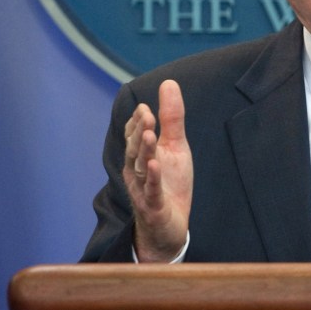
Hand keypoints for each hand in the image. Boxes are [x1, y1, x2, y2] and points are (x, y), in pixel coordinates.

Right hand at [122, 79, 192, 261]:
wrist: (170, 227)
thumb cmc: (170, 183)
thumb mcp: (175, 147)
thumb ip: (171, 118)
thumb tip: (169, 83)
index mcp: (140, 156)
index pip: (134, 135)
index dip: (138, 122)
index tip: (144, 107)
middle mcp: (136, 171)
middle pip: (135, 149)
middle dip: (140, 132)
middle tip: (146, 115)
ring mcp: (143, 189)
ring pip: (140, 168)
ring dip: (144, 151)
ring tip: (150, 134)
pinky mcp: (154, 207)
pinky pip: (151, 192)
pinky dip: (152, 178)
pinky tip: (155, 166)